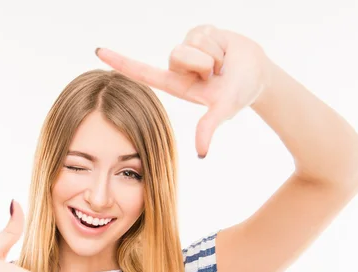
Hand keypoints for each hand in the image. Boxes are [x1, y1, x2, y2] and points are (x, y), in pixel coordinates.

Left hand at [95, 24, 272, 157]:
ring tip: (222, 65)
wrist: (259, 75)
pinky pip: (204, 31)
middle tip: (216, 75)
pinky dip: (220, 43)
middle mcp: (177, 65)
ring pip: (192, 42)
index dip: (121, 62)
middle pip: (177, 55)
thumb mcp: (222, 110)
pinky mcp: (199, 31)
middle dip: (203, 63)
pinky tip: (225, 51)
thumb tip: (201, 154)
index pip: (141, 72)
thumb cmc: (238, 95)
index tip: (98, 51)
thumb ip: (208, 127)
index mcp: (174, 84)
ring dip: (213, 54)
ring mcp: (187, 47)